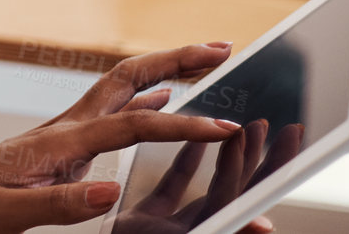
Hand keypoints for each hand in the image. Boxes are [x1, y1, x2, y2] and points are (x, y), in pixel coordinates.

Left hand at [0, 43, 271, 233]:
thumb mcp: (5, 215)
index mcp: (57, 145)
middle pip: (128, 78)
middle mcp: (62, 129)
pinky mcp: (58, 144)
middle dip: (177, 59)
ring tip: (207, 60)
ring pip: (121, 86)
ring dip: (166, 68)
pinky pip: (111, 109)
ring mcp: (61, 133)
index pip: (131, 125)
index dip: (181, 124)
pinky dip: (144, 94)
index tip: (224, 126)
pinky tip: (162, 94)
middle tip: (223, 48)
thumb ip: (58, 204)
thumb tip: (108, 190)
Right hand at [113, 120, 302, 233]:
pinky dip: (184, 165)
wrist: (69, 231)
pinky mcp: (148, 222)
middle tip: (271, 126)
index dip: (261, 164)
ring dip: (224, 156)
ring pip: (207, 188)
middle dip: (254, 156)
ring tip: (241, 129)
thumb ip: (221, 231)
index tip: (279, 134)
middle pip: (234, 190)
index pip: (241, 195)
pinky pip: (172, 191)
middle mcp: (195, 232)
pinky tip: (194, 143)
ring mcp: (173, 227)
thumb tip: (265, 227)